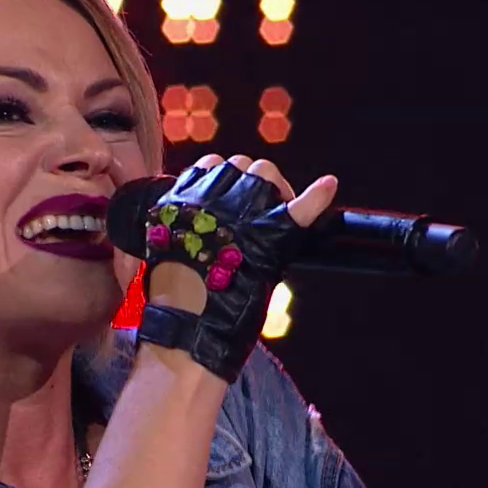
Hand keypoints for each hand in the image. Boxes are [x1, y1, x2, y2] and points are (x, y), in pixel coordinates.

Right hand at [136, 154, 336, 381]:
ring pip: (265, 173)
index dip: (224, 181)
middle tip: (256, 215)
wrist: (187, 320)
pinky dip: (317, 195)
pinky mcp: (272, 233)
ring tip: (275, 215)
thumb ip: (174, 224)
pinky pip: (299, 206)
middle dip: (250, 183)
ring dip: (273, 188)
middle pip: (241, 166)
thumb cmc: (169, 293)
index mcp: (184, 196)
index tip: (230, 202)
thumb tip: (180, 217)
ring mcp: (244, 209)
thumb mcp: (159, 246)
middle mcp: (214, 194)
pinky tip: (328, 186)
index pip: (211, 166)